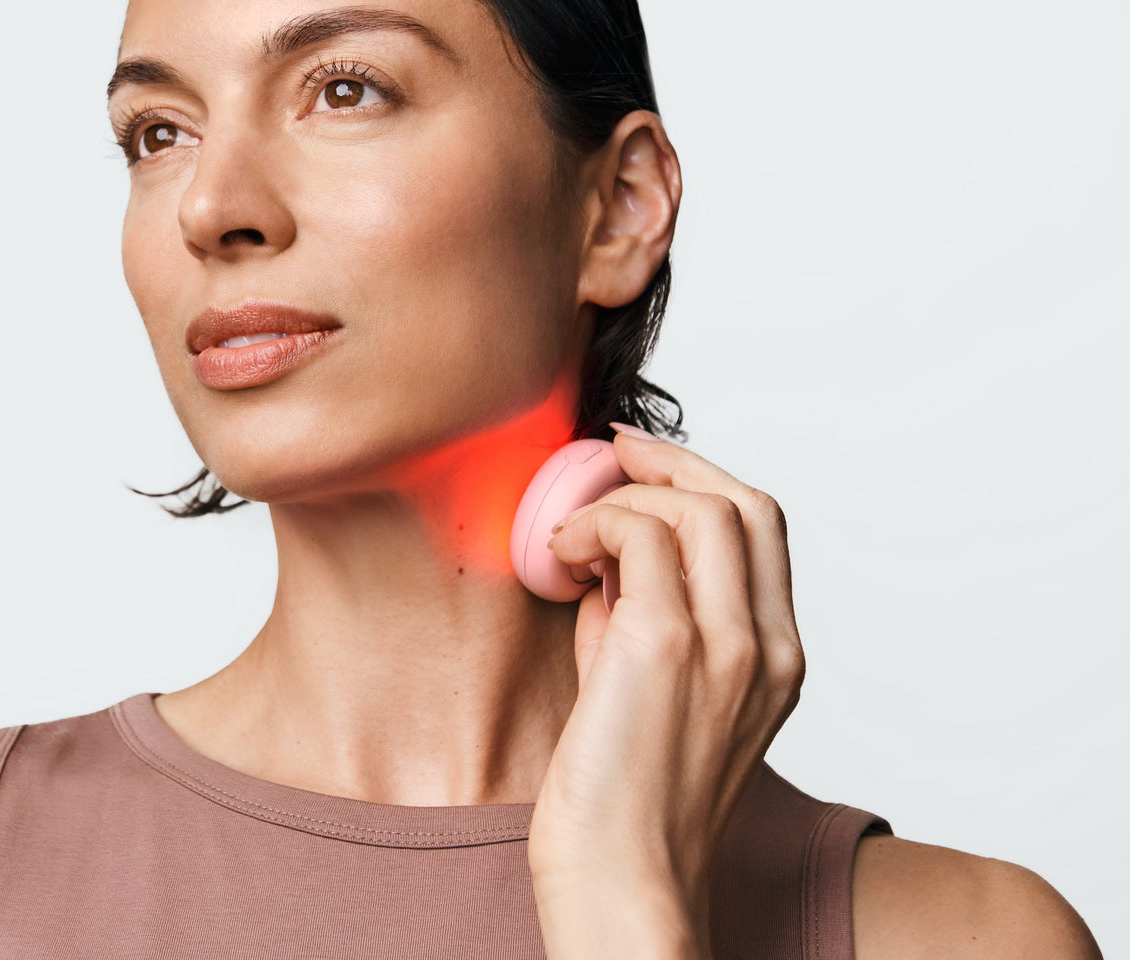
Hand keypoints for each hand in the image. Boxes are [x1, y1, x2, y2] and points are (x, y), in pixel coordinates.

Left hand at [527, 423, 806, 958]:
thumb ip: (639, 618)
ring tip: (573, 530)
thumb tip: (603, 556)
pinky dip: (592, 524)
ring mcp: (727, 644)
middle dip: (672, 461)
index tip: (641, 465)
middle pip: (747, 501)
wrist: (623, 880)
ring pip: (701, 506)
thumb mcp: (648, 689)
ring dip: (627, 495)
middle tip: (609, 455)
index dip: (701, 479)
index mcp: (777, 659)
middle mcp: (768, 647)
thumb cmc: (624, 801)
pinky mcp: (666, 645)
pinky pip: (637, 536)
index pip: (764, 530)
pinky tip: (558, 555)